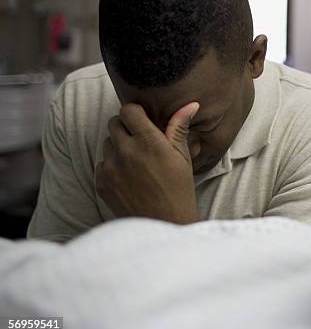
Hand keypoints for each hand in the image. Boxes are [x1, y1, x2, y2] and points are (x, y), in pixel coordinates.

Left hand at [96, 102, 199, 223]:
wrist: (164, 224)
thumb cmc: (179, 190)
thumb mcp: (183, 157)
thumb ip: (180, 128)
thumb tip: (191, 104)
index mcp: (149, 142)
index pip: (129, 110)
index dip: (136, 113)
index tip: (144, 121)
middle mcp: (126, 151)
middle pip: (114, 123)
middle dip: (126, 127)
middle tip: (141, 140)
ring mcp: (111, 168)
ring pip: (107, 143)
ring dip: (118, 146)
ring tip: (136, 161)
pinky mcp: (101, 182)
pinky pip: (101, 163)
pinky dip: (112, 166)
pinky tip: (128, 177)